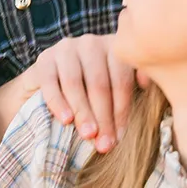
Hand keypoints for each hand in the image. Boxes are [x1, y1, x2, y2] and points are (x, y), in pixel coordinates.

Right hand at [24, 34, 133, 152]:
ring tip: (88, 135)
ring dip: (82, 112)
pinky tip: (66, 120)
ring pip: (75, 82)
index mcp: (114, 49)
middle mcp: (91, 43)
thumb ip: (126, 93)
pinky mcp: (44, 59)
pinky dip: (58, 102)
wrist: (47, 87)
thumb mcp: (110, 92)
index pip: (121, 79)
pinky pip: (51, 82)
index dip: (121, 111)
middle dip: (103, 117)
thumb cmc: (87, 95)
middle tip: (104, 144)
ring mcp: (66, 49)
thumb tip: (143, 92)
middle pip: (100, 83)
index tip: (120, 138)